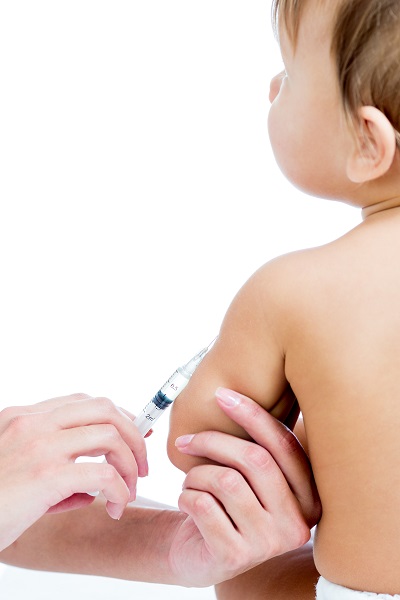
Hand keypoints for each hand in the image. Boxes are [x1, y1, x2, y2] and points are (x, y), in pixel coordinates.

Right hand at [0, 393, 147, 550]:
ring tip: (130, 489)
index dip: (116, 416)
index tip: (134, 436)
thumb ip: (54, 464)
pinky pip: (103, 474)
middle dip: (133, 433)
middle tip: (141, 464)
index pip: (84, 402)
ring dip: (130, 463)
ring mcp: (40, 445)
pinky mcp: (46, 475)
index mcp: (23, 417)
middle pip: (104, 408)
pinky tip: (115, 507)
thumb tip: (96, 482)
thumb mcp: (17, 469)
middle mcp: (32, 423)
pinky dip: (119, 490)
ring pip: (110, 435)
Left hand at [168, 388, 320, 586]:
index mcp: (309, 496)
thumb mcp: (253, 476)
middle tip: (186, 441)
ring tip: (191, 481)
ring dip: (196, 474)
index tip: (222, 394)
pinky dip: (186, 495)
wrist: (201, 555)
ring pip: (226, 480)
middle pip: (254, 460)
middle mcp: (296, 523)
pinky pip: (203, 505)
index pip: (284, 445)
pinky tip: (187, 502)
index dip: (253, 415)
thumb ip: (262, 445)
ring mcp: (268, 544)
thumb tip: (238, 392)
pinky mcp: (235, 557)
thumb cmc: (229, 504)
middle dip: (213, 441)